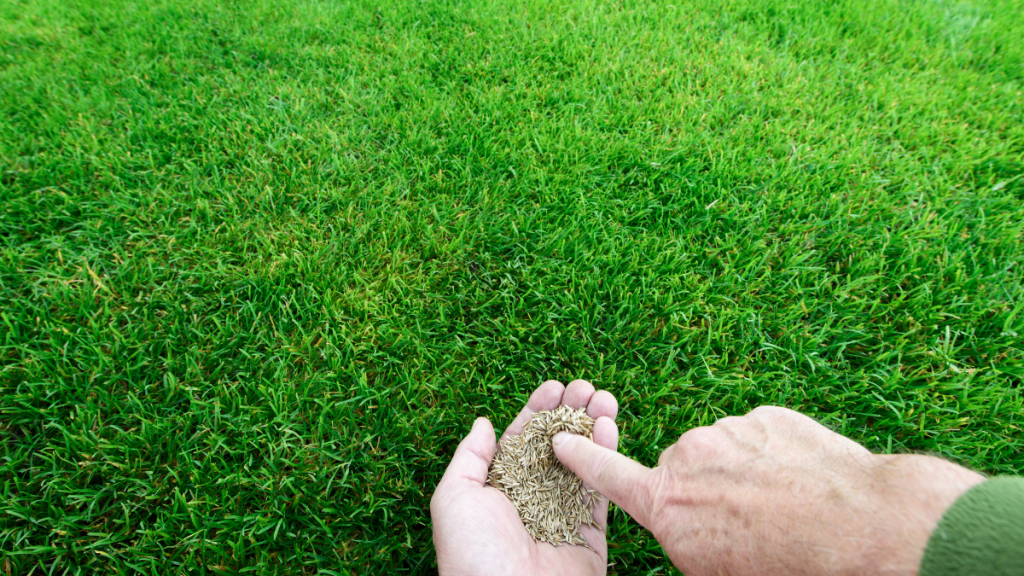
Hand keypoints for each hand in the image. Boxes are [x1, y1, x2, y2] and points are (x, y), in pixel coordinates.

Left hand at [431, 380, 619, 575]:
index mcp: (499, 490)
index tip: (555, 386)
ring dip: (594, 427)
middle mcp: (532, 499)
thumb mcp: (454, 499)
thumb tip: (482, 423)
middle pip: (557, 446)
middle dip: (571, 413)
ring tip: (605, 398)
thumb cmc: (473, 555)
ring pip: (584, 462)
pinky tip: (610, 428)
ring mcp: (563, 515)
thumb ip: (469, 458)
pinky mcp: (591, 533)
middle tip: (586, 387)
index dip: (539, 411)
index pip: (523, 441)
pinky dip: (608, 458)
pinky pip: (602, 490)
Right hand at [553, 405, 984, 575]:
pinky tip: (802, 482)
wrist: (858, 527)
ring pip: (724, 451)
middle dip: (704, 489)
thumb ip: (686, 544)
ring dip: (742, 471)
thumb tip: (685, 531)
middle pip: (683, 470)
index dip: (582, 459)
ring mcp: (727, 431)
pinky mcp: (766, 416)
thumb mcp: (716, 572)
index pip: (609, 477)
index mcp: (667, 504)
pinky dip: (773, 455)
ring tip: (783, 506)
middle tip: (746, 521)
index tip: (560, 439)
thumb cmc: (785, 565)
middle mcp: (687, 459)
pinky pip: (759, 435)